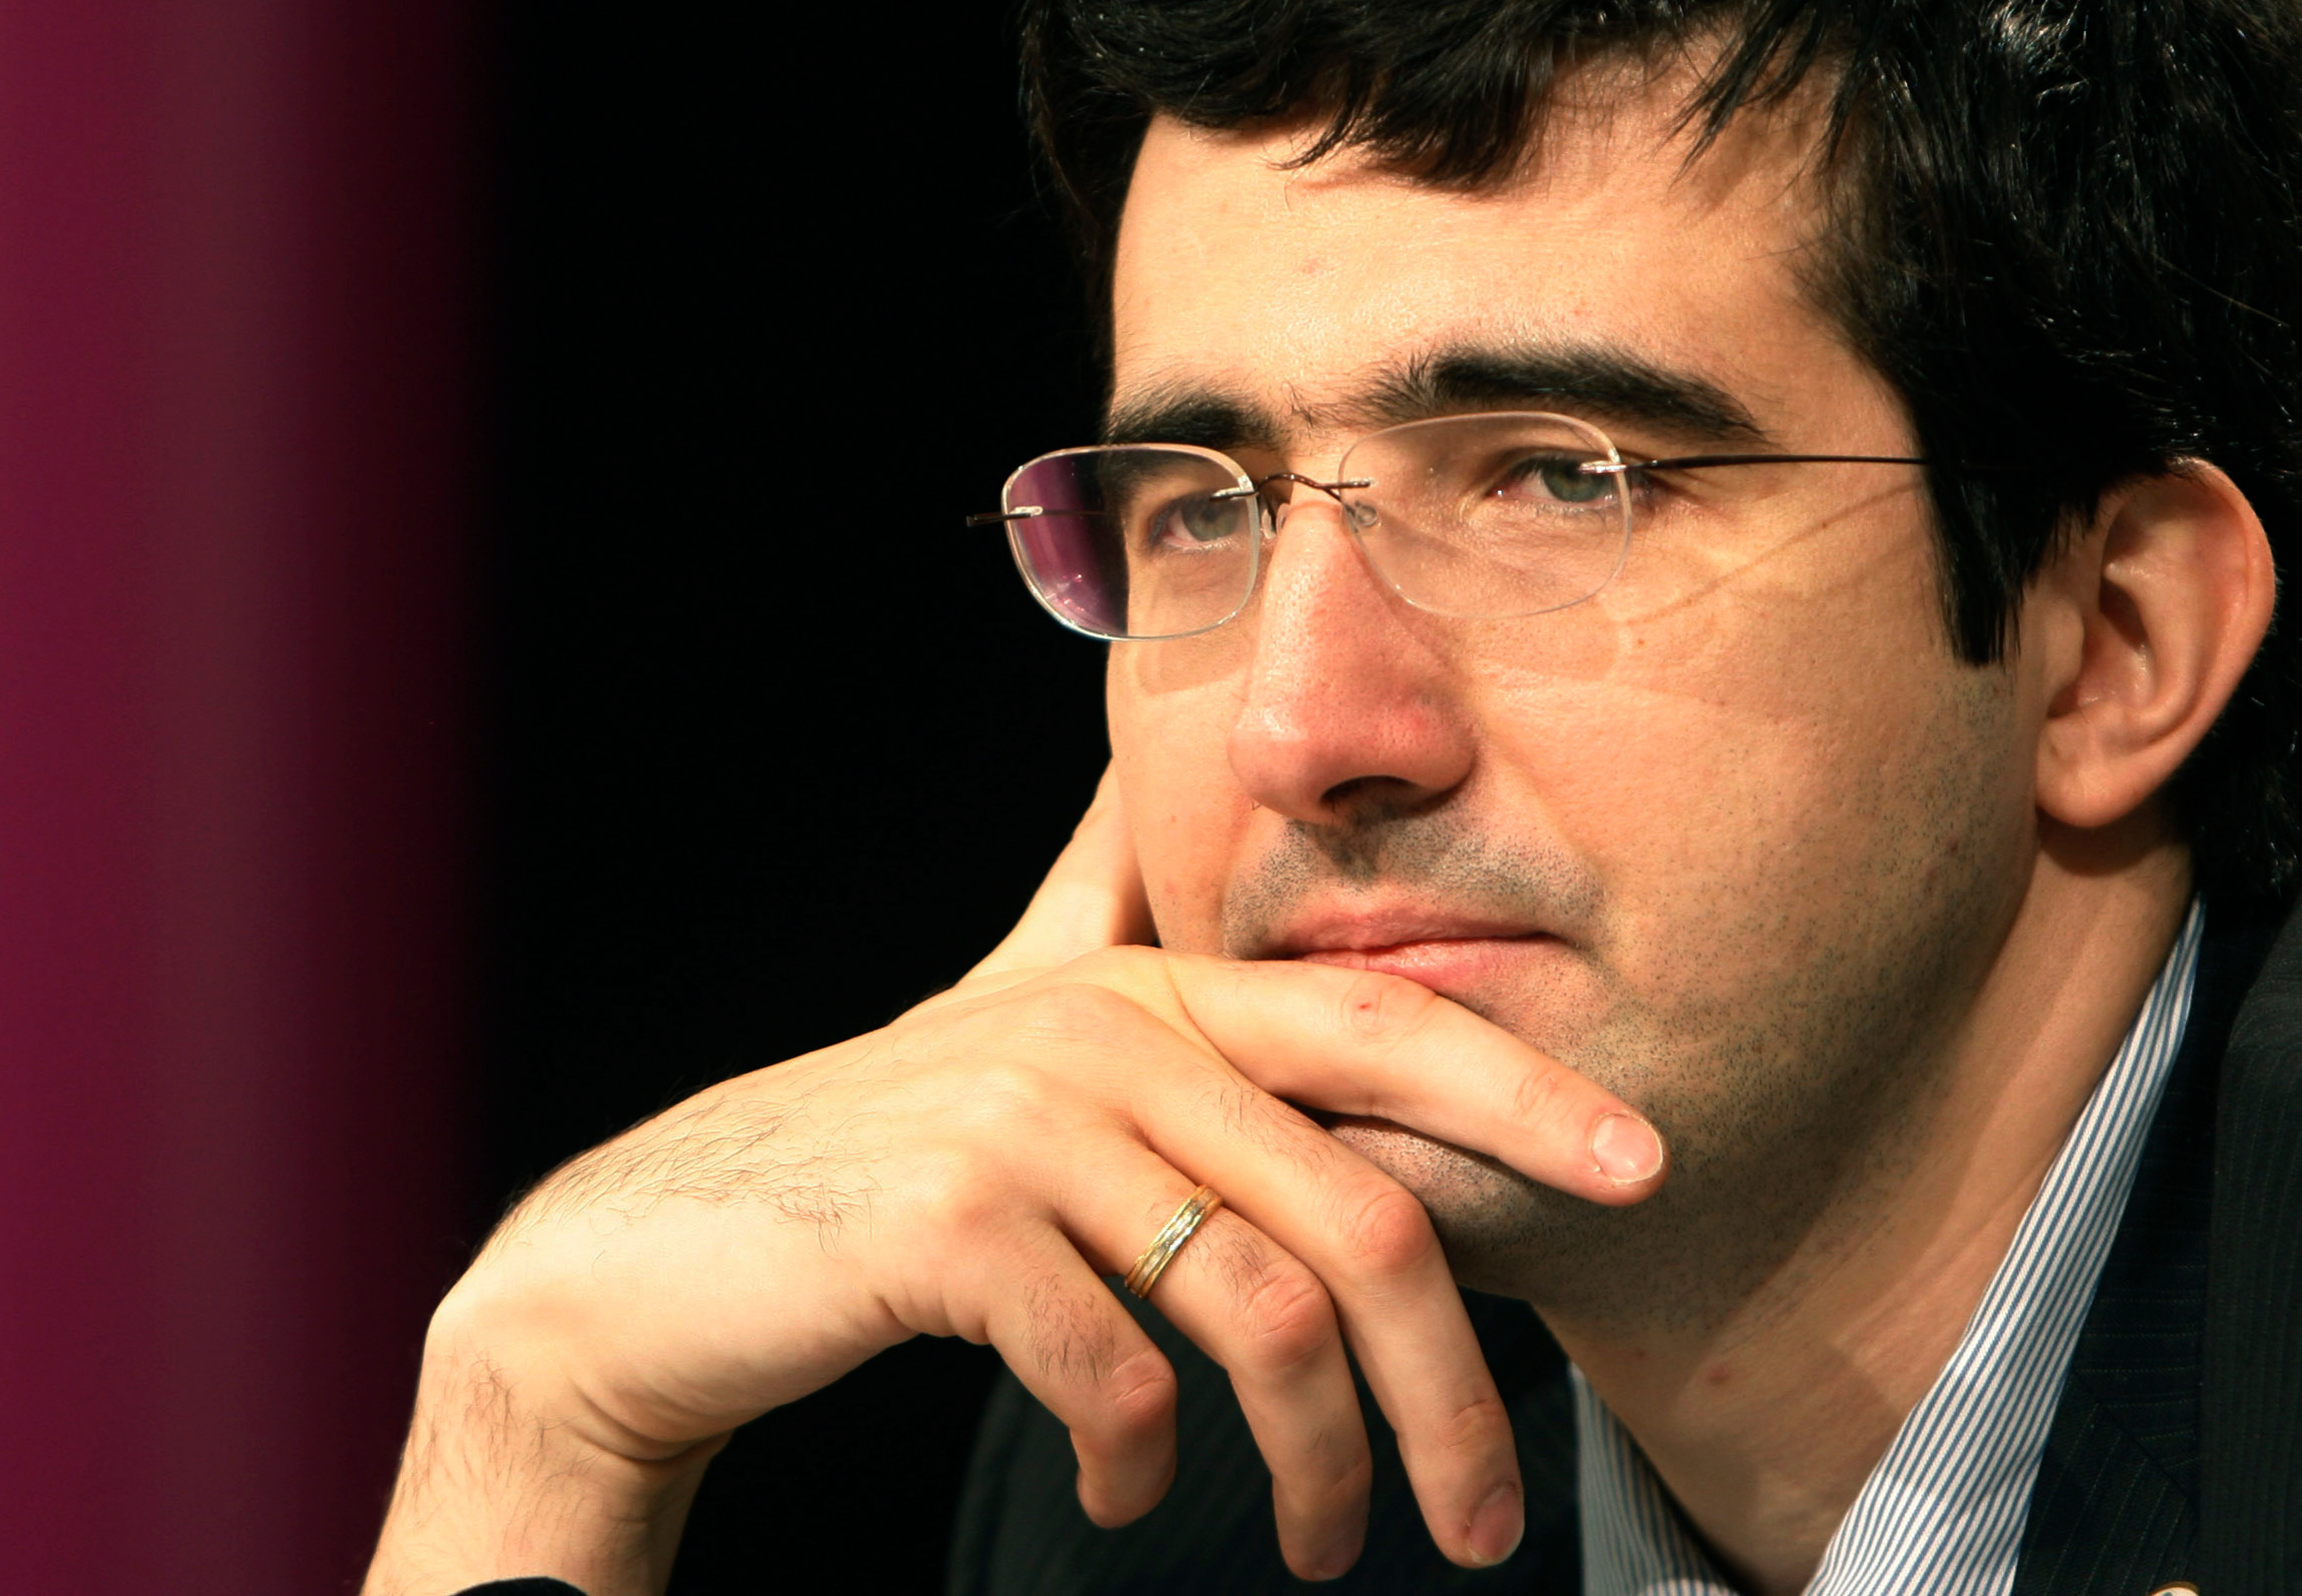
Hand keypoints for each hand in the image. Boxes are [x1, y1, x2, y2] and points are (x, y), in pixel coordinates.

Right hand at [367, 771, 1665, 1594]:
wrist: (658, 1253)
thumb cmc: (865, 1145)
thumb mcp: (993, 1006)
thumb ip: (1092, 904)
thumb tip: (1140, 781)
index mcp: (1144, 989)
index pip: (1377, 1027)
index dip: (1521, 1095)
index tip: (1643, 1172)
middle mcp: (1097, 1033)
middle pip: (1352, 1210)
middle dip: (1445, 1385)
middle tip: (1479, 1520)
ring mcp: (1017, 1125)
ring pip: (1254, 1313)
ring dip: (1312, 1463)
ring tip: (1317, 1545)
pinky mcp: (945, 1229)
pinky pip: (1115, 1373)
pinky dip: (1140, 1463)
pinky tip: (1124, 1495)